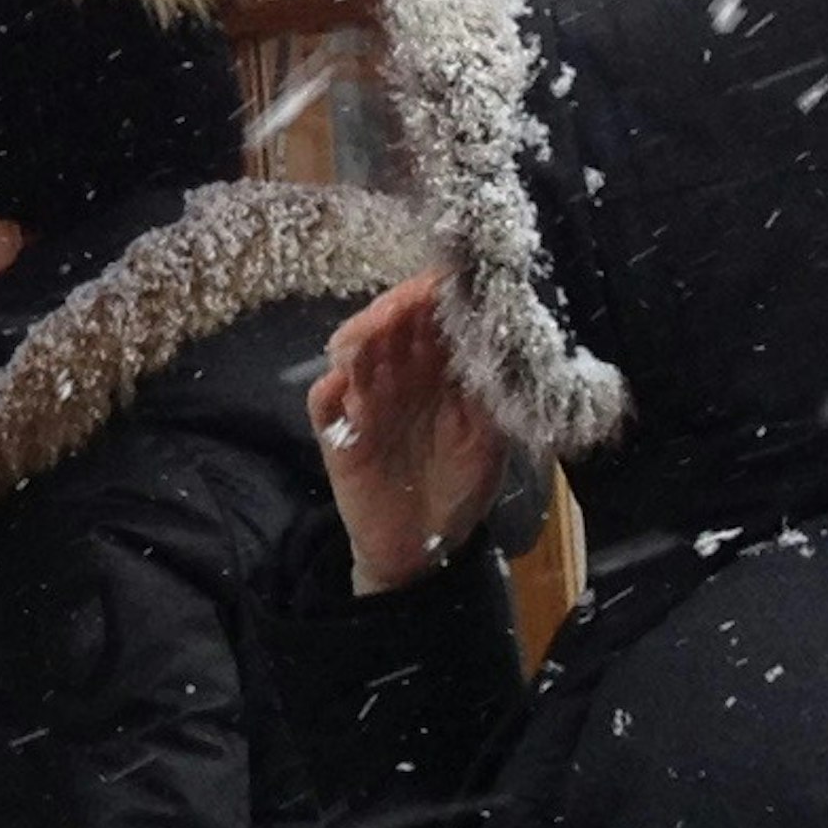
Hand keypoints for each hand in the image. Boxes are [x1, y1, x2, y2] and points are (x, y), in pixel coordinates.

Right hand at [310, 274, 508, 595]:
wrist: (425, 549)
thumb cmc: (460, 486)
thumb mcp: (490, 440)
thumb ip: (493, 395)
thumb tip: (504, 344)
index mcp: (437, 371)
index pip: (431, 318)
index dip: (439, 296)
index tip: (455, 278)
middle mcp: (398, 376)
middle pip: (389, 324)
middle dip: (401, 306)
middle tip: (416, 297)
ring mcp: (364, 402)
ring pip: (352, 351)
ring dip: (363, 333)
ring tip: (380, 326)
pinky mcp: (337, 433)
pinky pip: (323, 400)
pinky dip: (331, 385)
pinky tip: (345, 377)